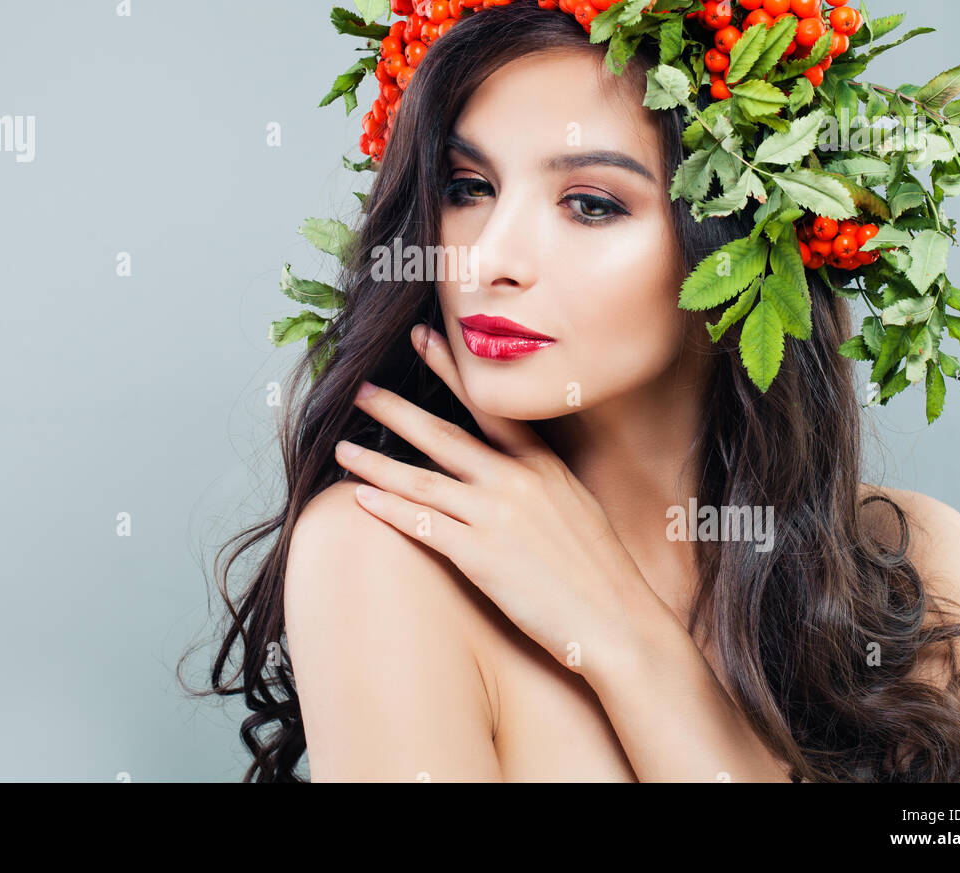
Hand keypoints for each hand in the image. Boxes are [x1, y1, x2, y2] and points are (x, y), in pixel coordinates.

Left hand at [333, 322, 672, 682]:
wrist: (617, 622)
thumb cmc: (600, 571)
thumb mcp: (576, 504)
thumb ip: (541, 479)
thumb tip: (514, 467)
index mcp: (542, 464)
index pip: (488, 405)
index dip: (450, 370)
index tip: (422, 338)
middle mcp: (516, 481)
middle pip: (442, 436)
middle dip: (395, 409)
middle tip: (360, 388)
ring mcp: (496, 518)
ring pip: (421, 481)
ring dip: (376, 463)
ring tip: (342, 448)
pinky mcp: (481, 557)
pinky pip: (422, 526)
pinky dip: (388, 510)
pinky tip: (359, 499)